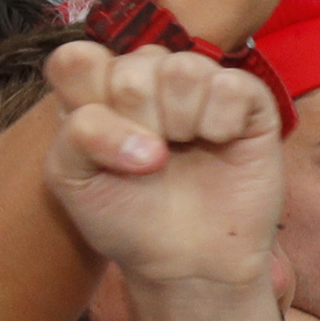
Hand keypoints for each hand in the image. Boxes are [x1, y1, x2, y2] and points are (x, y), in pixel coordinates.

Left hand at [36, 40, 284, 288]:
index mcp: (96, 90)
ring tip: (184, 152)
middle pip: (131, 70)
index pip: (76, 58)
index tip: (100, 144)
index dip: (87, 100)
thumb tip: (146, 140)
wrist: (187, 262)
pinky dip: (222, 122)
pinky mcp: (246, 98)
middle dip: (138, 127)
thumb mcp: (74, 180)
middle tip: (149, 162)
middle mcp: (145, 78)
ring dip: (180, 124)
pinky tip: (220, 143)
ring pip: (182, 69)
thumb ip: (77, 136)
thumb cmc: (126, 218)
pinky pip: (230, 85)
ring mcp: (196, 83)